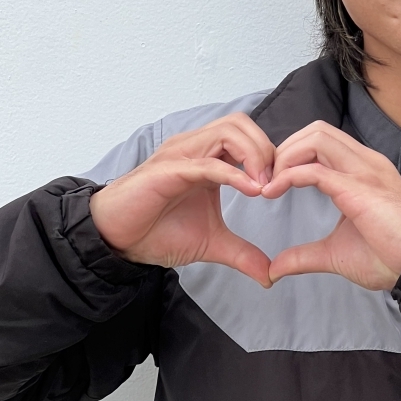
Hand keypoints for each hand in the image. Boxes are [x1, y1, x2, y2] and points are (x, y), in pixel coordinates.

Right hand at [89, 113, 274, 285]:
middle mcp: (195, 149)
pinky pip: (207, 163)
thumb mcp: (213, 244)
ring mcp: (181, 156)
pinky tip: (251, 190)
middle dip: (266, 151)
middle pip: (241, 124)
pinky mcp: (168, 171)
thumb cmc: (157, 231)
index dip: (270, 157)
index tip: (281, 188)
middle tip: (276, 185)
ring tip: (263, 188)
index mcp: (208, 158)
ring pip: (227, 132)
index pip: (248, 136)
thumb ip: (243, 254)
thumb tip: (270, 277)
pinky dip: (233, 173)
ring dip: (254, 156)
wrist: (119, 240)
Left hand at [262, 122, 400, 289]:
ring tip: (270, 184)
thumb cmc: (391, 258)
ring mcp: (364, 171)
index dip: (293, 155)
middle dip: (285, 149)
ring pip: (315, 138)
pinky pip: (315, 169)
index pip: (322, 141)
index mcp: (364, 170)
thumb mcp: (336, 255)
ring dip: (285, 156)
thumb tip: (275, 269)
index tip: (272, 183)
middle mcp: (365, 162)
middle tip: (267, 180)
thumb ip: (305, 256)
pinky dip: (288, 175)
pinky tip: (273, 192)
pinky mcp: (359, 188)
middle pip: (316, 130)